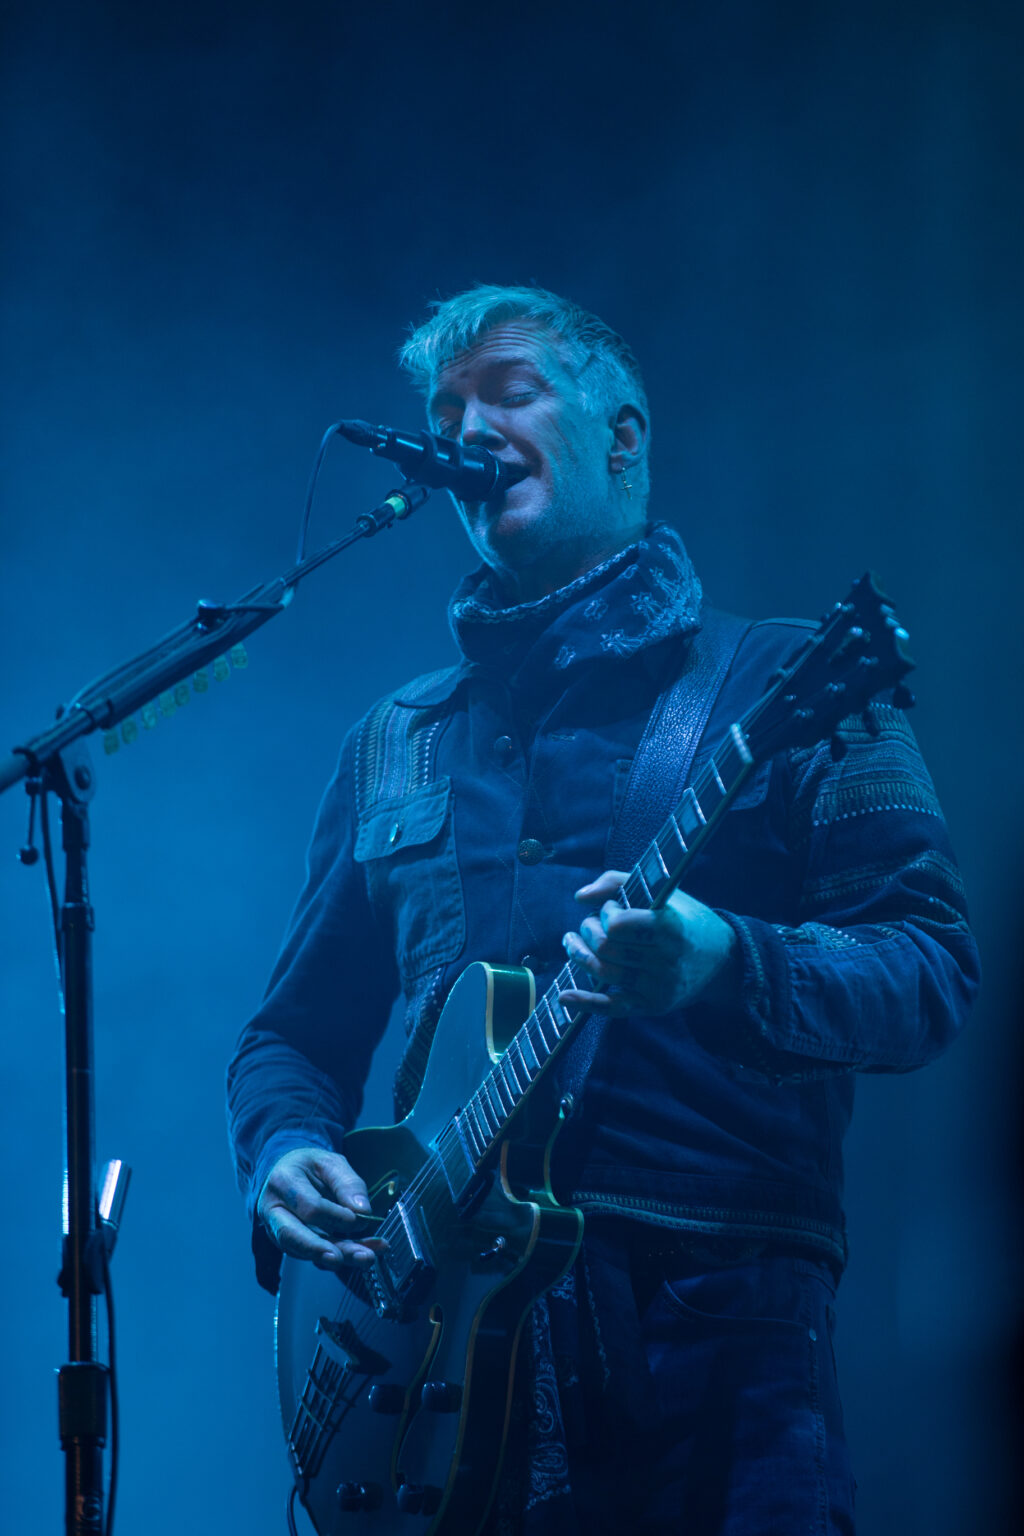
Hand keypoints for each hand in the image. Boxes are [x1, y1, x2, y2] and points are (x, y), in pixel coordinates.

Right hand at [257, 1146, 384, 1270]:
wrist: (291, 1173)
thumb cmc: (310, 1166)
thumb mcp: (331, 1163)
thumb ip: (348, 1183)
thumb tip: (362, 1211)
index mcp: (282, 1182)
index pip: (309, 1207)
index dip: (335, 1217)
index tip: (358, 1220)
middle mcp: (273, 1210)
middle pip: (293, 1236)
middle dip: (322, 1250)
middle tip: (350, 1257)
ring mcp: (277, 1231)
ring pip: (304, 1251)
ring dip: (338, 1257)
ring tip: (366, 1257)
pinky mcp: (290, 1245)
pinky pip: (313, 1256)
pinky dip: (339, 1256)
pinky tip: (361, 1254)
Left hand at [560, 870, 739, 1017]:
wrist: (723, 960)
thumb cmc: (686, 919)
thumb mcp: (662, 892)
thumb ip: (617, 882)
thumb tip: (580, 897)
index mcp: (670, 927)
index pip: (617, 925)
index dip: (606, 914)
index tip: (612, 908)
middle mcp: (666, 959)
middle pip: (606, 949)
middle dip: (588, 932)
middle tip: (590, 925)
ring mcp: (659, 986)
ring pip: (603, 973)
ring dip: (579, 956)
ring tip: (573, 943)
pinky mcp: (652, 1006)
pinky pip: (613, 1008)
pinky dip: (585, 1003)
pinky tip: (564, 996)